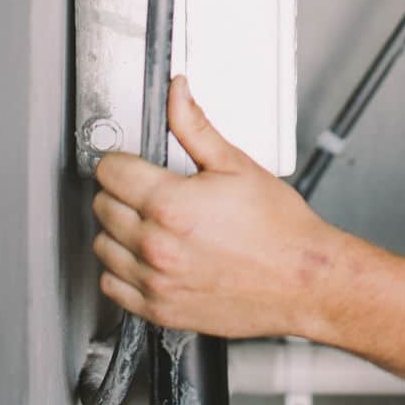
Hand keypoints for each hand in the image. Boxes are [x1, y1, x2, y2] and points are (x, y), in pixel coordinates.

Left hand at [93, 77, 338, 338]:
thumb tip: (176, 93)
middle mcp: (157, 246)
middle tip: (146, 188)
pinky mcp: (160, 310)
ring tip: (146, 221)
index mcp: (171, 205)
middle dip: (120, 191)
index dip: (121, 159)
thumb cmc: (277, 228)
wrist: (302, 280)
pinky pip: (112, 286)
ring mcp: (156, 282)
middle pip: (102, 206)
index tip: (132, 161)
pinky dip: (120, 269)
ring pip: (102, 246)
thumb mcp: (235, 164)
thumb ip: (194, 125)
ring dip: (117, 230)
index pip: (110, 172)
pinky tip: (144, 255)